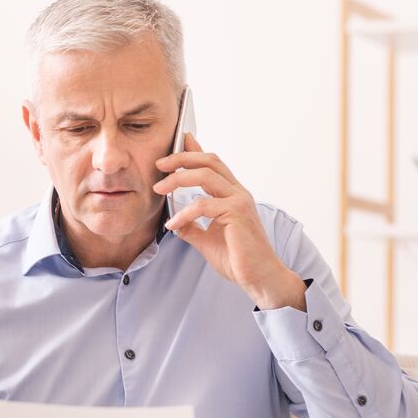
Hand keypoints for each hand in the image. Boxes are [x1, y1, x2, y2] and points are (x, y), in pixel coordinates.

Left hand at [153, 132, 305, 310]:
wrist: (259, 278)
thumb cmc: (238, 259)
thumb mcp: (207, 240)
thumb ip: (192, 227)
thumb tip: (175, 221)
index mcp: (233, 195)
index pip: (213, 164)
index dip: (195, 150)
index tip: (179, 140)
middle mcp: (238, 193)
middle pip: (210, 161)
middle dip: (182, 157)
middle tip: (159, 163)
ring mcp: (239, 201)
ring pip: (206, 176)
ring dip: (178, 179)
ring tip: (159, 188)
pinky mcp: (237, 214)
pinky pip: (204, 205)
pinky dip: (184, 213)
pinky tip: (173, 225)